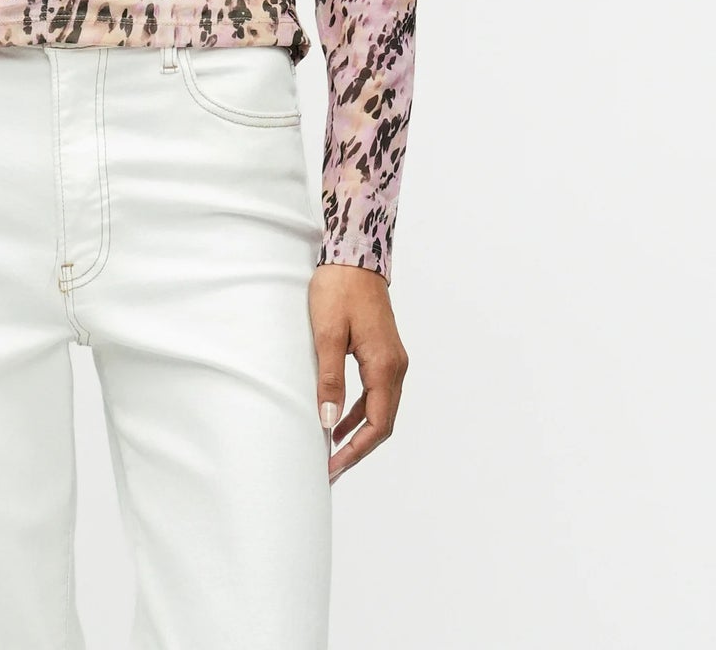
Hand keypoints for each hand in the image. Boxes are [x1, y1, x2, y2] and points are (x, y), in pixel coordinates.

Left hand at [309, 264, 408, 483]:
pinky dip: (360, 411)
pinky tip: (341, 419)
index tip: (333, 466)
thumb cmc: (339, 289)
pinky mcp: (384, 352)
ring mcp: (392, 359)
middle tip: (332, 467)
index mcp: (385, 366)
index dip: (356, 450)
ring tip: (334, 451)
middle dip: (359, 448)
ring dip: (360, 432)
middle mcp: (396, 367)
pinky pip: (377, 392)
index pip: (377, 424)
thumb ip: (330, 379)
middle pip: (383, 422)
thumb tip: (329, 421)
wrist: (354, 255)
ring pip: (381, 408)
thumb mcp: (327, 334)